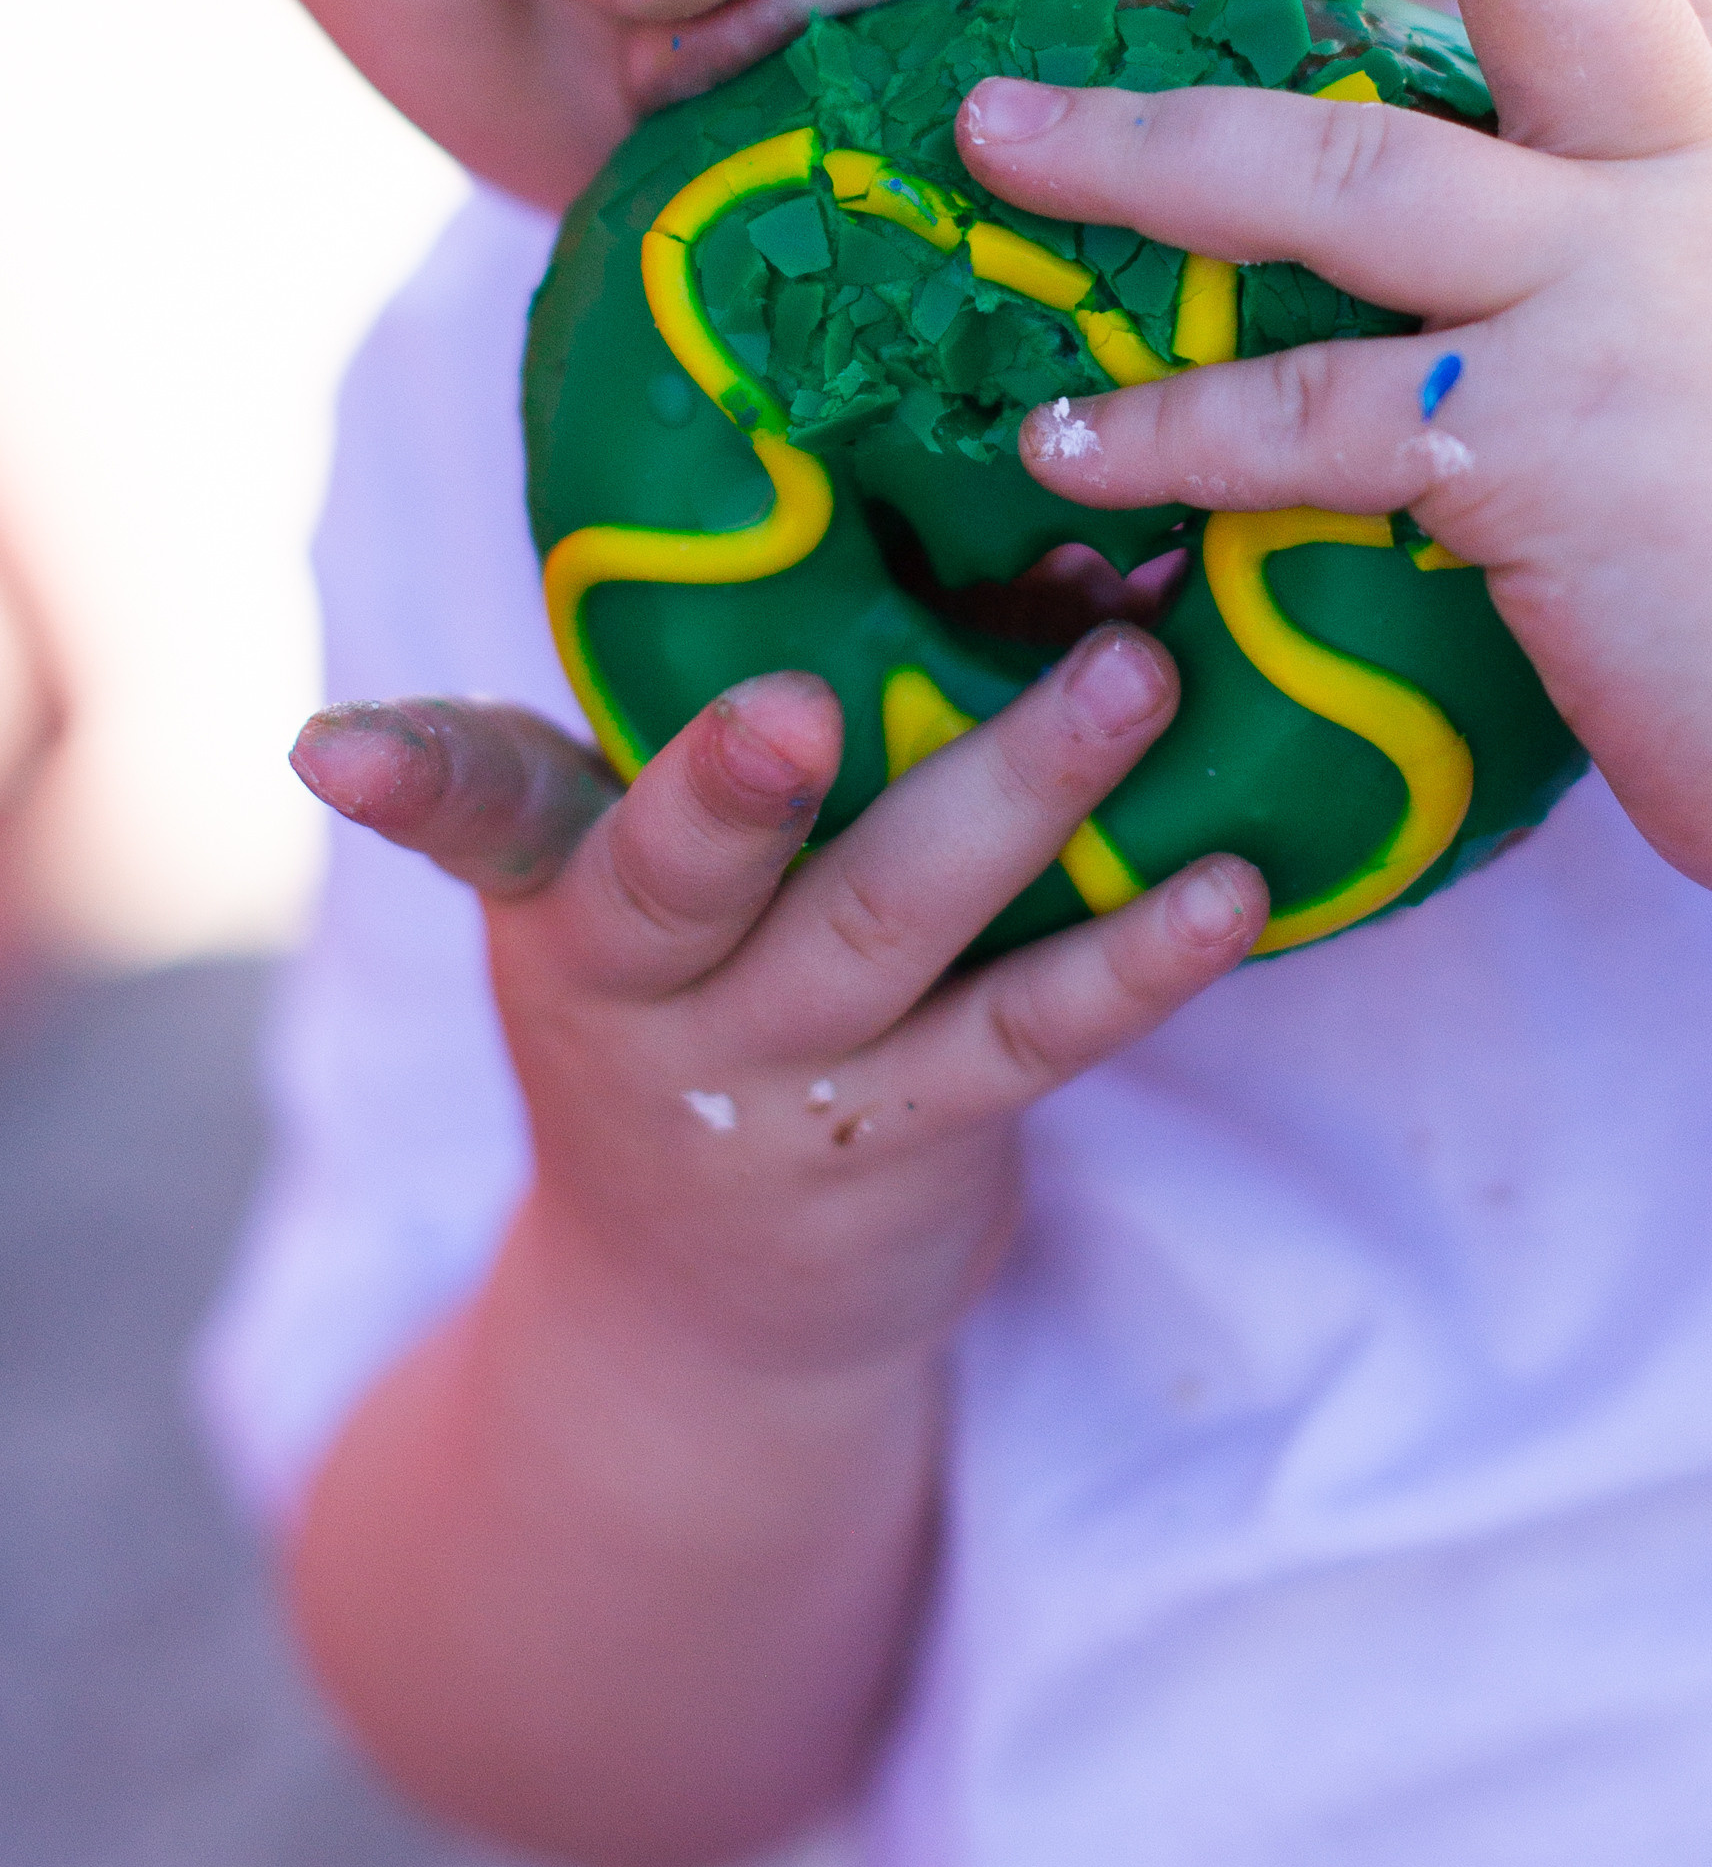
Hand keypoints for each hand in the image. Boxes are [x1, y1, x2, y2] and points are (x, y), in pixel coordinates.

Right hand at [292, 633, 1263, 1378]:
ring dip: (1017, 793)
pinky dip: (1133, 961)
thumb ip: (779, 728)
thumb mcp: (676, 890)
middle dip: (732, 785)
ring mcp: (774, 1075)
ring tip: (1136, 673)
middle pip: (682, 871)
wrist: (704, 1320)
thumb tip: (1044, 546)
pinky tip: (1228, 886)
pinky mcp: (907, 1143)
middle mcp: (646, 985)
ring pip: (889, 924)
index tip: (329, 749)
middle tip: (802, 696)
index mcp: (565, 888)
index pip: (478, 808)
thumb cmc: (706, 1007)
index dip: (406, 773)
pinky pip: (1030, 1039)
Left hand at [957, 0, 1711, 927]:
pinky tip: (1063, 443)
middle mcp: (1685, 197)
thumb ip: (1620, 209)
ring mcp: (1626, 314)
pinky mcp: (1561, 459)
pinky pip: (1322, 419)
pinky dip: (1178, 432)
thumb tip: (1452, 107)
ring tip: (992, 136)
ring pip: (1356, 178)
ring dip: (1153, 154)